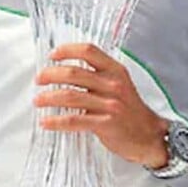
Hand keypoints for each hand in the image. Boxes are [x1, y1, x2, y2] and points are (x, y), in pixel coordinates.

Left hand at [34, 43, 168, 167]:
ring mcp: (110, 104)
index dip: (67, 50)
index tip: (52, 56)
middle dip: (50, 75)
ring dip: (48, 98)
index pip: (88, 51)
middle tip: (38, 80)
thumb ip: (96, 76)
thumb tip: (62, 71)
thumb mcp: (118, 85)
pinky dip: (56, 121)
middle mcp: (113, 85)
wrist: (150, 136)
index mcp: (115, 71)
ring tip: (37, 101)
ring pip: (70, 96)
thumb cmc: (129, 110)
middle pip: (73, 73)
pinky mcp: (106, 123)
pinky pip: (74, 120)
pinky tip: (46, 122)